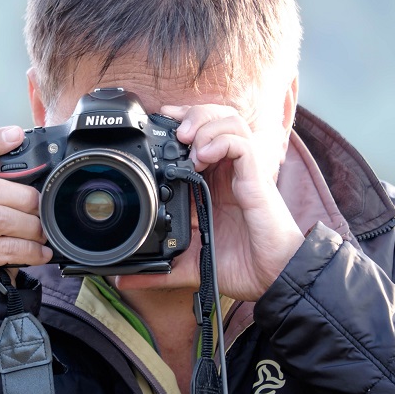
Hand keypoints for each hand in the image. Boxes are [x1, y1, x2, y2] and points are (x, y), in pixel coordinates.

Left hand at [161, 104, 304, 300]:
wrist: (271, 280)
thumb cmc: (240, 265)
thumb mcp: (189, 264)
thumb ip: (158, 269)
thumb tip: (123, 280)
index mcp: (212, 182)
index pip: (201, 133)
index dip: (182, 119)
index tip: (159, 120)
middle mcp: (228, 171)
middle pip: (216, 117)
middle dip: (192, 113)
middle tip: (174, 130)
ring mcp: (243, 173)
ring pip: (230, 121)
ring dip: (205, 123)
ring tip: (188, 143)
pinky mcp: (257, 180)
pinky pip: (242, 144)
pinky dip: (221, 141)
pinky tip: (205, 157)